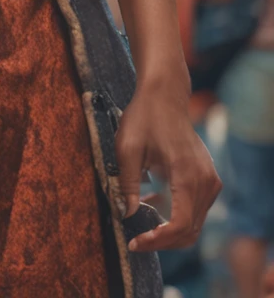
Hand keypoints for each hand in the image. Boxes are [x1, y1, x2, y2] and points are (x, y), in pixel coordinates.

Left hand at [115, 79, 219, 252]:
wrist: (164, 95)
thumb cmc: (144, 117)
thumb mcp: (127, 148)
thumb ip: (127, 184)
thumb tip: (127, 215)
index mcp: (187, 173)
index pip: (181, 225)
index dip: (158, 241)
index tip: (135, 243)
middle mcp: (205, 180)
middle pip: (190, 231)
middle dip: (162, 241)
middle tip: (136, 240)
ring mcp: (210, 179)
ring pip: (194, 223)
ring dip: (169, 229)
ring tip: (141, 216)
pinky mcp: (208, 178)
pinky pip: (195, 209)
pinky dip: (176, 215)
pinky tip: (152, 202)